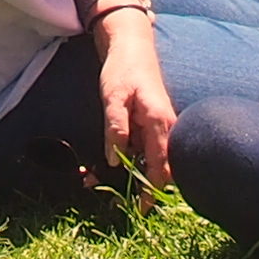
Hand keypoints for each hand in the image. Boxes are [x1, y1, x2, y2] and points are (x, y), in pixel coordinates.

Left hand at [94, 10, 174, 186]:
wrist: (132, 49)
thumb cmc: (124, 70)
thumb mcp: (114, 96)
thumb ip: (116, 127)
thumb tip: (115, 159)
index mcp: (160, 122)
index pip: (162, 166)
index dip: (152, 190)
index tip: (140, 209)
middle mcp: (166, 129)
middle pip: (160, 171)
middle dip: (138, 188)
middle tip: (111, 201)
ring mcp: (160, 130)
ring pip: (149, 163)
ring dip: (128, 176)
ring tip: (92, 181)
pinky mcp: (151, 129)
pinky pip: (142, 152)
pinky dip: (125, 162)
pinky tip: (98, 168)